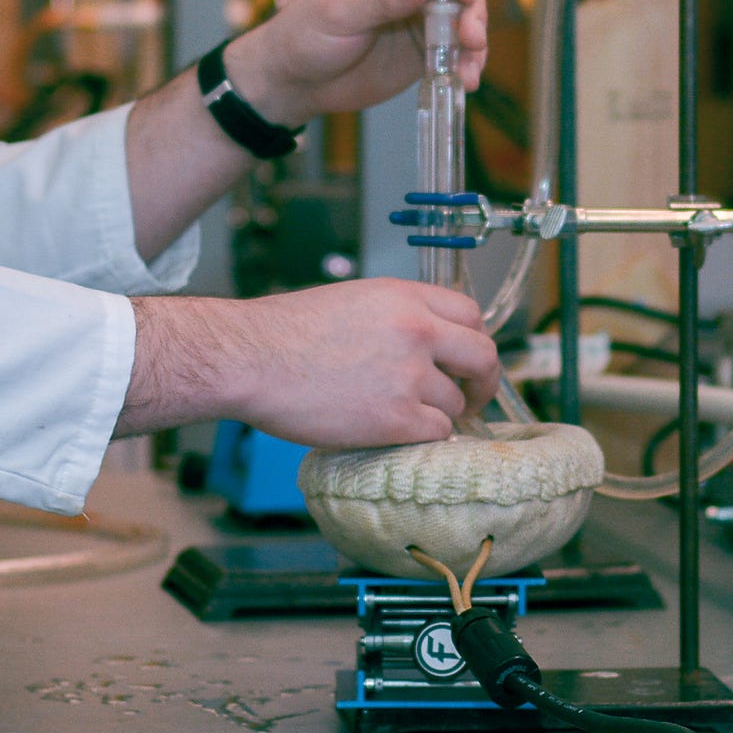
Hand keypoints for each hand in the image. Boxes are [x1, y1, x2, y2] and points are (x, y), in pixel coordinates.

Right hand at [119, 280, 500, 448]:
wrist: (250, 358)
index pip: (472, 314)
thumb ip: (398, 317)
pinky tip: (397, 432)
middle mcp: (417, 331)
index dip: (473, 339)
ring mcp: (410, 376)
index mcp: (405, 297)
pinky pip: (436, 432)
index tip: (466, 359)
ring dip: (439, 413)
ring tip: (406, 415)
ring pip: (455, 402)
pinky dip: (422, 436)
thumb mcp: (353, 301)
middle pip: (482, 357)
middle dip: (482, 381)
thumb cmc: (285, 332)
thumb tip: (428, 343)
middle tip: (472, 396)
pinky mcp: (396, 418)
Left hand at [228, 0, 487, 123]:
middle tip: (470, 38)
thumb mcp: (341, 12)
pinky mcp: (427, 43)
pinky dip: (467, 62)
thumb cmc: (306, 34)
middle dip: (471, 8)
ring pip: (465, 15)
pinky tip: (465, 79)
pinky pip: (457, 48)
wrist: (297, 80)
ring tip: (468, 66)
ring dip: (474, 39)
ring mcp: (421, 10)